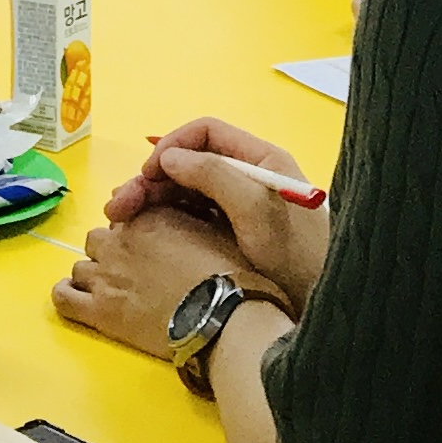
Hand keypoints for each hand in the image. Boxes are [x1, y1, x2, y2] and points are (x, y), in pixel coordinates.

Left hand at [51, 204, 244, 352]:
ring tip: (116, 293)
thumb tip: (182, 212)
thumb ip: (189, 215)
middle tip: (135, 273)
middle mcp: (120, 240)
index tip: (149, 247)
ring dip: (95, 276)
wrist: (224, 317)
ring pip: (81, 266)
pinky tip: (82, 302)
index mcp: (149, 218)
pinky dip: (68, 296)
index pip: (126, 213)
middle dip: (113, 253)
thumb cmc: (232, 275)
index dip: (135, 231)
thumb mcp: (216, 230)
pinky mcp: (98, 310)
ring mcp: (105, 275)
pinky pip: (64, 298)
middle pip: (100, 240)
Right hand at [114, 116, 330, 303]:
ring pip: (183, 190)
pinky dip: (161, 218)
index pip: (206, 133)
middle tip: (119, 205)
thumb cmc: (296, 258)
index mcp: (260, 160)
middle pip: (188, 162)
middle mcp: (247, 177)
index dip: (172, 146)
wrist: (322, 309)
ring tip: (119, 217)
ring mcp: (237, 207)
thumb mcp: (257, 212)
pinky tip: (140, 231)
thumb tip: (168, 157)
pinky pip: (188, 215)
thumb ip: (215, 176)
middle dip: (150, 178)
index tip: (147, 173)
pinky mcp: (229, 234)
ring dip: (148, 199)